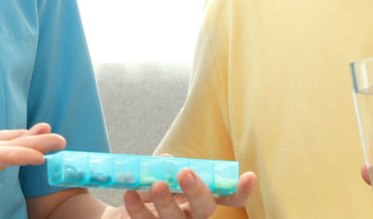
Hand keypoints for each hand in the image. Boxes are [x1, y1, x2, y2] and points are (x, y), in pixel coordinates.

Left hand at [108, 155, 257, 218]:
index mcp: (200, 199)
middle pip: (204, 210)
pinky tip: (129, 193)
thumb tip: (168, 160)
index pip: (227, 197)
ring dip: (166, 202)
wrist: (122, 207)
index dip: (240, 191)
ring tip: (155, 184)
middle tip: (185, 172)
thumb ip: (164, 167)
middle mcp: (191, 216)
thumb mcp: (158, 173)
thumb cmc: (148, 188)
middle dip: (197, 192)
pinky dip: (137, 208)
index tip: (249, 176)